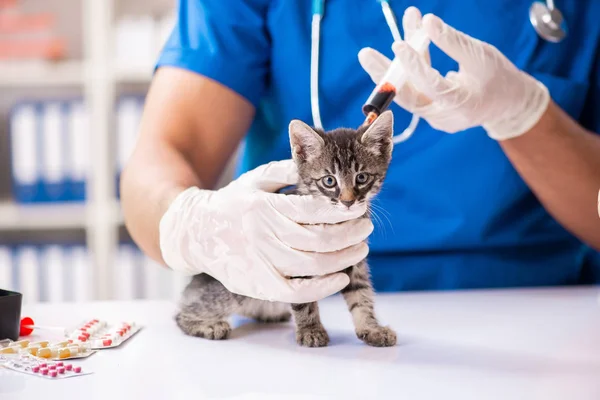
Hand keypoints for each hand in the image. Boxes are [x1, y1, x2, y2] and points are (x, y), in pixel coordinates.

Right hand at [159, 160, 372, 302]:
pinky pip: (296, 292)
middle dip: (350, 234)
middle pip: (318, 240)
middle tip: (367, 227)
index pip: (310, 210)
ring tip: (361, 249)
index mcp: (264, 206)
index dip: (340, 211)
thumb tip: (313, 160)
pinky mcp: (259, 285)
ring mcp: (261, 262)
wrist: (195, 233)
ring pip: (312, 266)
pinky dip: (322, 288)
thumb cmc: (232, 203)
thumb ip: (284, 170)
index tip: (359, 208)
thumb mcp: (254, 179)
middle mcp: (263, 235)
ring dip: (343, 258)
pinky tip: (340, 277)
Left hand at [359, 8, 549, 139]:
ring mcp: (435, 119)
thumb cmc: (497, 77)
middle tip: (364, 54)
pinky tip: (399, 51)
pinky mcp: (429, 114)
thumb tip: (426, 21)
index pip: (432, 85)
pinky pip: (413, 92)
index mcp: (462, 104)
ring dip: (390, 70)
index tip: (399, 44)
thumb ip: (452, 41)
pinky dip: (405, 73)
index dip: (414, 65)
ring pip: (407, 94)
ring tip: (369, 53)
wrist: (507, 103)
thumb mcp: (480, 54)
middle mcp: (444, 117)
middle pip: (408, 96)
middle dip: (384, 75)